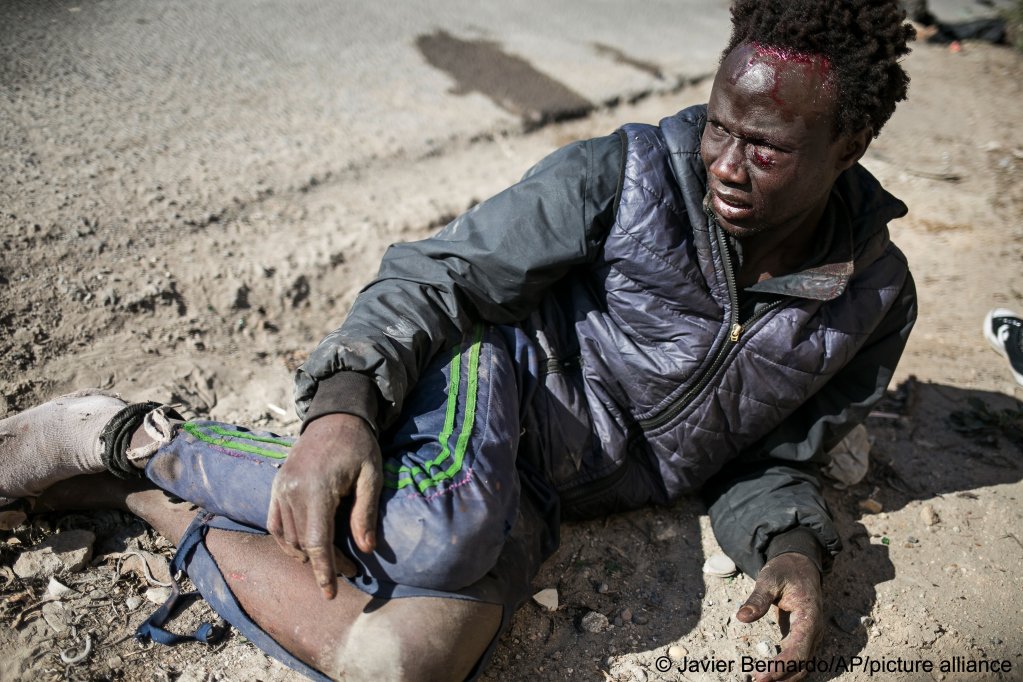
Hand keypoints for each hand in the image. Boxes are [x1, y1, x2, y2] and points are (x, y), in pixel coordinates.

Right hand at [267, 413, 381, 598]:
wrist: (335, 416)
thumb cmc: (359, 446)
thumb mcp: (372, 476)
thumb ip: (366, 513)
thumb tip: (367, 549)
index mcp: (317, 489)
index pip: (317, 542)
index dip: (324, 571)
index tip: (330, 593)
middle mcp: (292, 491)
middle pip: (303, 543)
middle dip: (324, 564)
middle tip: (350, 570)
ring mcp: (280, 488)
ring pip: (288, 537)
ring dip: (307, 555)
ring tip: (331, 561)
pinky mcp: (276, 486)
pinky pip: (275, 524)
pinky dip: (287, 541)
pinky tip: (305, 549)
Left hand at [736, 552, 823, 681]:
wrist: (801, 564)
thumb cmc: (785, 570)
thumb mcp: (769, 578)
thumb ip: (757, 598)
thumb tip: (741, 617)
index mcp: (809, 616)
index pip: (798, 650)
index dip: (781, 666)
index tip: (762, 676)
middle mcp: (815, 630)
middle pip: (802, 663)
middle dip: (781, 677)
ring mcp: (813, 635)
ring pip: (803, 665)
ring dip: (785, 677)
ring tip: (760, 681)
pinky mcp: (806, 637)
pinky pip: (799, 659)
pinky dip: (786, 670)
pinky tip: (769, 674)